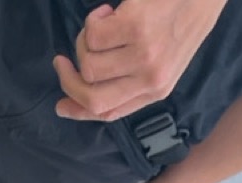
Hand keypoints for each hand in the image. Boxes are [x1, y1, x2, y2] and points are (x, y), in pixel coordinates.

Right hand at [54, 0, 227, 121]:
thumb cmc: (180, 21)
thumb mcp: (163, 62)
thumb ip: (131, 80)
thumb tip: (85, 93)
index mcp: (156, 91)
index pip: (109, 113)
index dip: (79, 111)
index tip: (60, 105)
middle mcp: (151, 79)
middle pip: (93, 97)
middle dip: (69, 82)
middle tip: (62, 62)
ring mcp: (144, 55)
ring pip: (89, 64)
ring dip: (84, 43)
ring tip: (100, 25)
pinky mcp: (136, 28)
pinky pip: (93, 34)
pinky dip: (92, 20)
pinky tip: (108, 11)